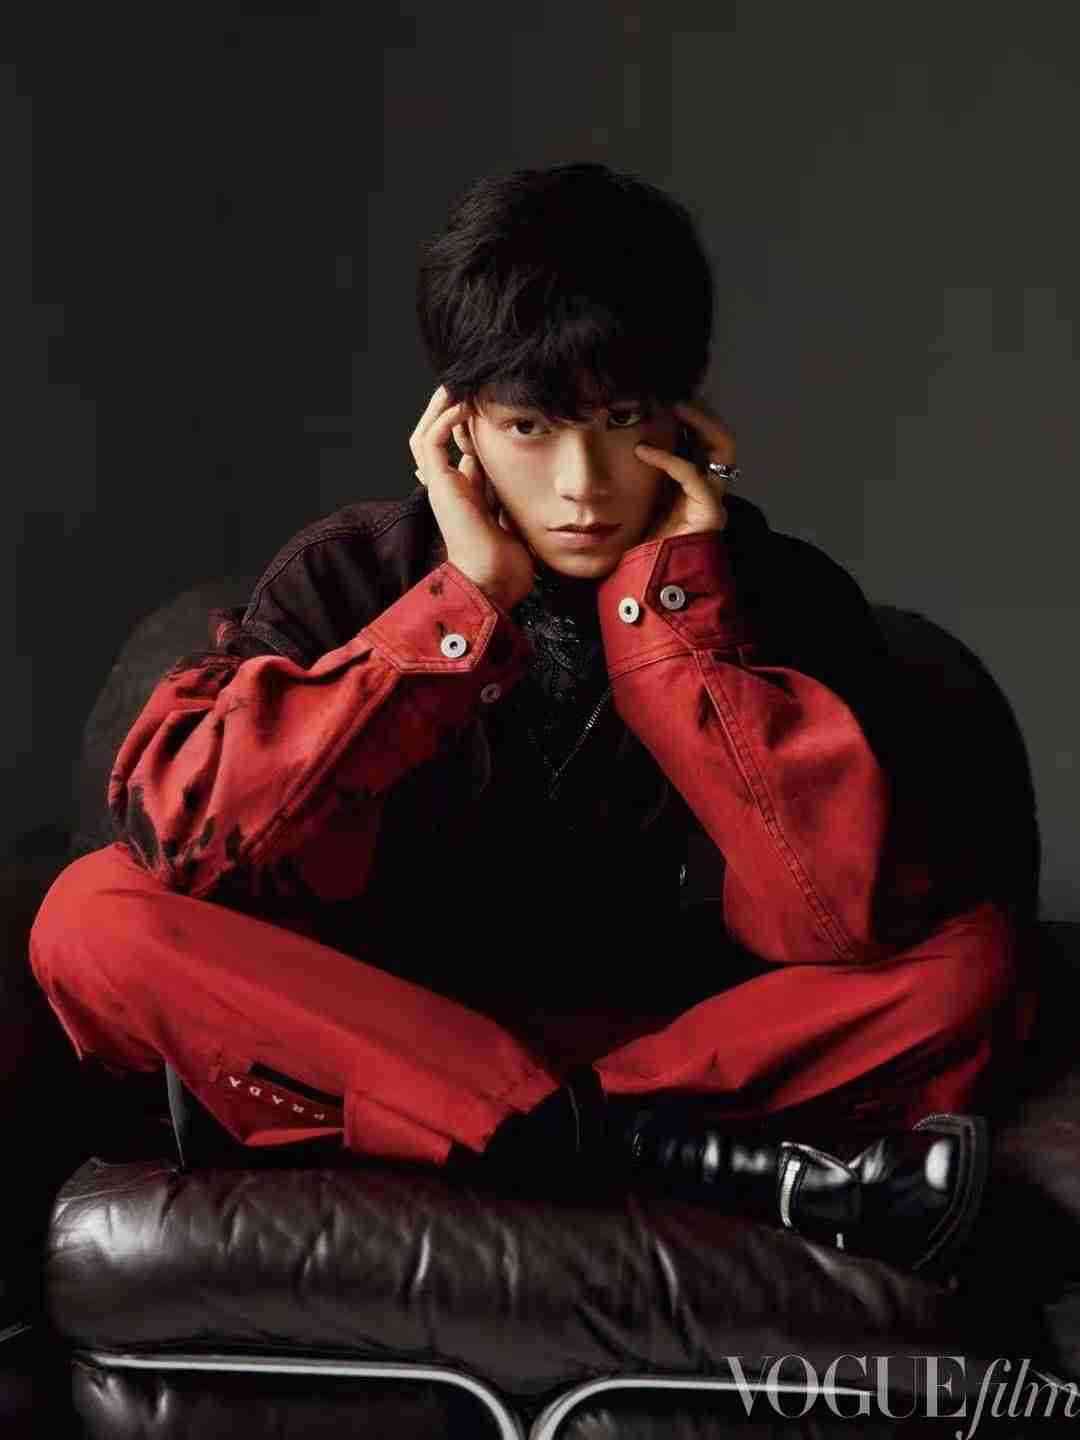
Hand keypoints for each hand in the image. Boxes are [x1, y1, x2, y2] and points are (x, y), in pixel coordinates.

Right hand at [409, 385, 534, 610]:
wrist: (493, 582)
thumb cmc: (509, 561)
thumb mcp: (516, 516)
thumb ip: (515, 495)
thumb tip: (525, 473)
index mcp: (466, 495)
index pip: (459, 452)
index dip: (469, 429)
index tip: (488, 406)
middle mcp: (449, 488)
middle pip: (436, 441)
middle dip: (448, 413)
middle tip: (465, 387)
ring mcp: (441, 487)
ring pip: (425, 436)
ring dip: (438, 409)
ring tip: (455, 386)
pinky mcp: (440, 486)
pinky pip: (430, 444)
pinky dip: (442, 421)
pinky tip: (461, 406)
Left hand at [635, 397, 736, 543]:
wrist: (651, 580)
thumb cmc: (644, 542)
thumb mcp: (643, 497)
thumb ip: (645, 472)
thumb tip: (625, 438)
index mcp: (696, 483)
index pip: (706, 440)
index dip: (693, 416)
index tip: (667, 398)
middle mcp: (711, 488)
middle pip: (722, 438)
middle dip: (704, 413)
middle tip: (677, 396)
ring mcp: (714, 499)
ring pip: (722, 448)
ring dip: (700, 422)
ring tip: (674, 407)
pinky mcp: (710, 513)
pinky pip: (693, 475)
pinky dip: (668, 459)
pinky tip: (643, 451)